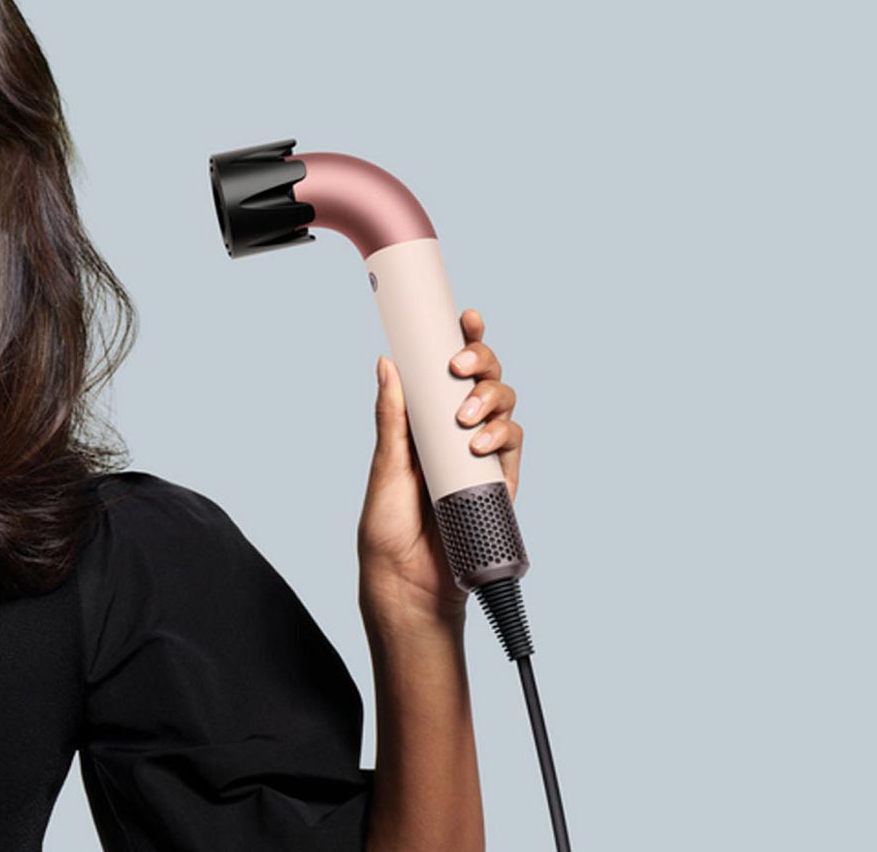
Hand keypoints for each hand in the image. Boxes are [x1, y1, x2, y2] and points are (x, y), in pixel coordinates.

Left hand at [358, 307, 523, 631]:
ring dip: (490, 400)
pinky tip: (481, 442)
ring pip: (504, 406)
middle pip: (484, 380)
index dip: (463, 341)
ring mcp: (481, 456)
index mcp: (425, 422)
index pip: (448, 373)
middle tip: (458, 366)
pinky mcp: (501, 482)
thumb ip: (391, 419)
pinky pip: (514, 446)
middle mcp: (455, 432)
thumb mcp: (385, 468)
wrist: (410, 583)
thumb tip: (387, 363)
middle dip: (480, 362)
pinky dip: (502, 435)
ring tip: (464, 420)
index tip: (464, 317)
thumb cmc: (388, 529)